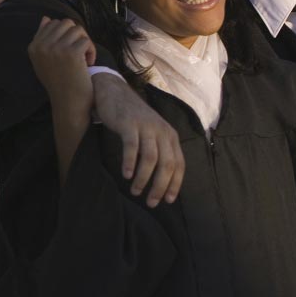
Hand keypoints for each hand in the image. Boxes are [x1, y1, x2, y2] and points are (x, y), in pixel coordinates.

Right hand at [28, 17, 95, 116]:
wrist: (68, 102)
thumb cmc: (60, 82)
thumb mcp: (45, 60)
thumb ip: (44, 39)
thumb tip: (46, 17)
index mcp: (33, 46)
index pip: (52, 23)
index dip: (66, 34)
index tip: (69, 50)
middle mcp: (42, 46)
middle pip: (66, 23)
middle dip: (77, 35)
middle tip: (80, 52)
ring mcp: (56, 48)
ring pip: (78, 30)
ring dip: (85, 43)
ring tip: (84, 59)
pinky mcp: (71, 53)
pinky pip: (86, 41)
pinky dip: (91, 51)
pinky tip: (88, 64)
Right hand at [92, 74, 184, 207]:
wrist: (115, 93)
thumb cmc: (134, 120)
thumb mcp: (152, 135)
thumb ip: (159, 152)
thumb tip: (161, 181)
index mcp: (171, 137)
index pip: (180, 164)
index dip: (175, 184)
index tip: (168, 201)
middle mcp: (163, 132)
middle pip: (167, 164)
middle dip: (160, 186)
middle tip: (151, 202)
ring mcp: (147, 127)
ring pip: (151, 158)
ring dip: (144, 178)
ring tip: (136, 191)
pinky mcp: (130, 124)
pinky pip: (132, 146)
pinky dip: (130, 163)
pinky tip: (127, 175)